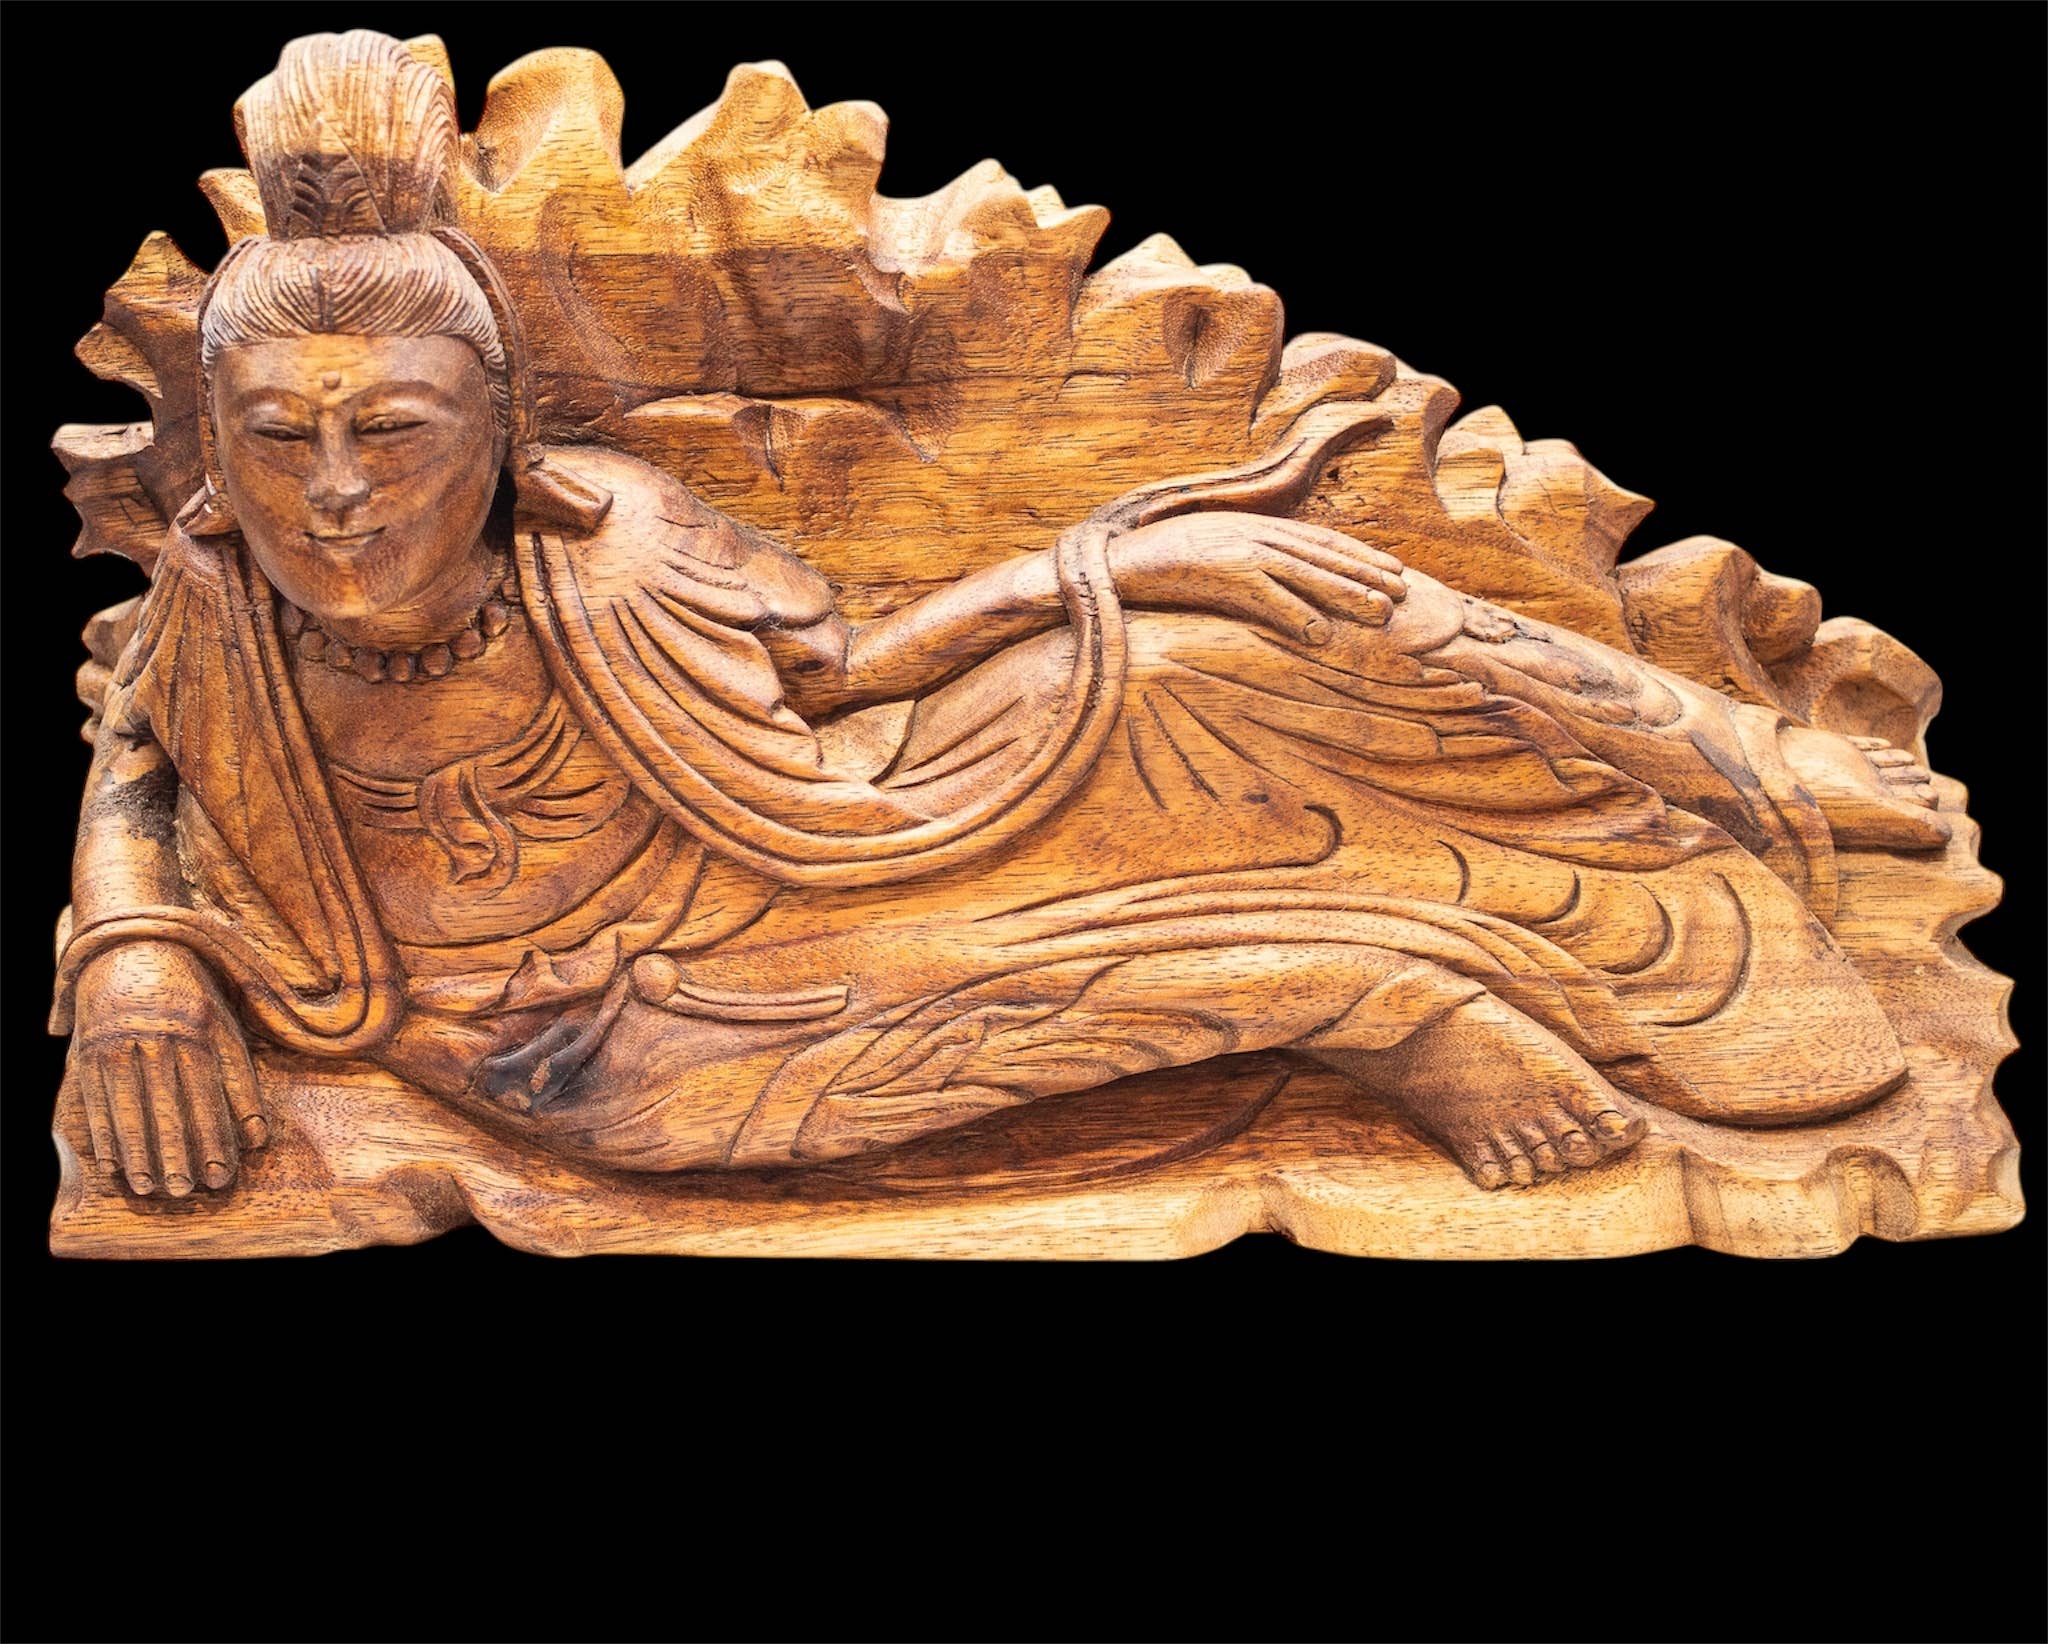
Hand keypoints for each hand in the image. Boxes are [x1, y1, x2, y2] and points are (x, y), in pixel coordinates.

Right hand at [65, 940, 266, 1196]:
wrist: (133, 951)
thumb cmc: (191, 1001)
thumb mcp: (224, 1029)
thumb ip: (241, 1082)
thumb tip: (258, 1137)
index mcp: (194, 1030)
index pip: (207, 1094)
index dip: (215, 1138)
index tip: (222, 1176)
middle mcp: (154, 1036)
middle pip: (165, 1106)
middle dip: (175, 1153)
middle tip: (185, 1190)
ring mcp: (115, 1043)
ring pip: (127, 1108)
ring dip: (137, 1153)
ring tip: (148, 1187)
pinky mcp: (86, 1051)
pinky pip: (94, 1101)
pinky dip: (104, 1135)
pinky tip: (113, 1166)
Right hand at [1105, 513, 1406, 642]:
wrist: (1109, 561)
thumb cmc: (1157, 565)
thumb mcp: (1210, 553)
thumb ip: (1246, 563)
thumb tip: (1279, 585)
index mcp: (1251, 526)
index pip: (1317, 539)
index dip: (1359, 554)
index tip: (1393, 569)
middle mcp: (1251, 533)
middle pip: (1321, 554)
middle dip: (1365, 572)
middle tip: (1404, 592)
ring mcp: (1235, 551)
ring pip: (1305, 573)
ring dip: (1345, 593)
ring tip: (1381, 613)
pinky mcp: (1216, 573)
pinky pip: (1265, 597)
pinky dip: (1295, 614)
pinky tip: (1322, 635)